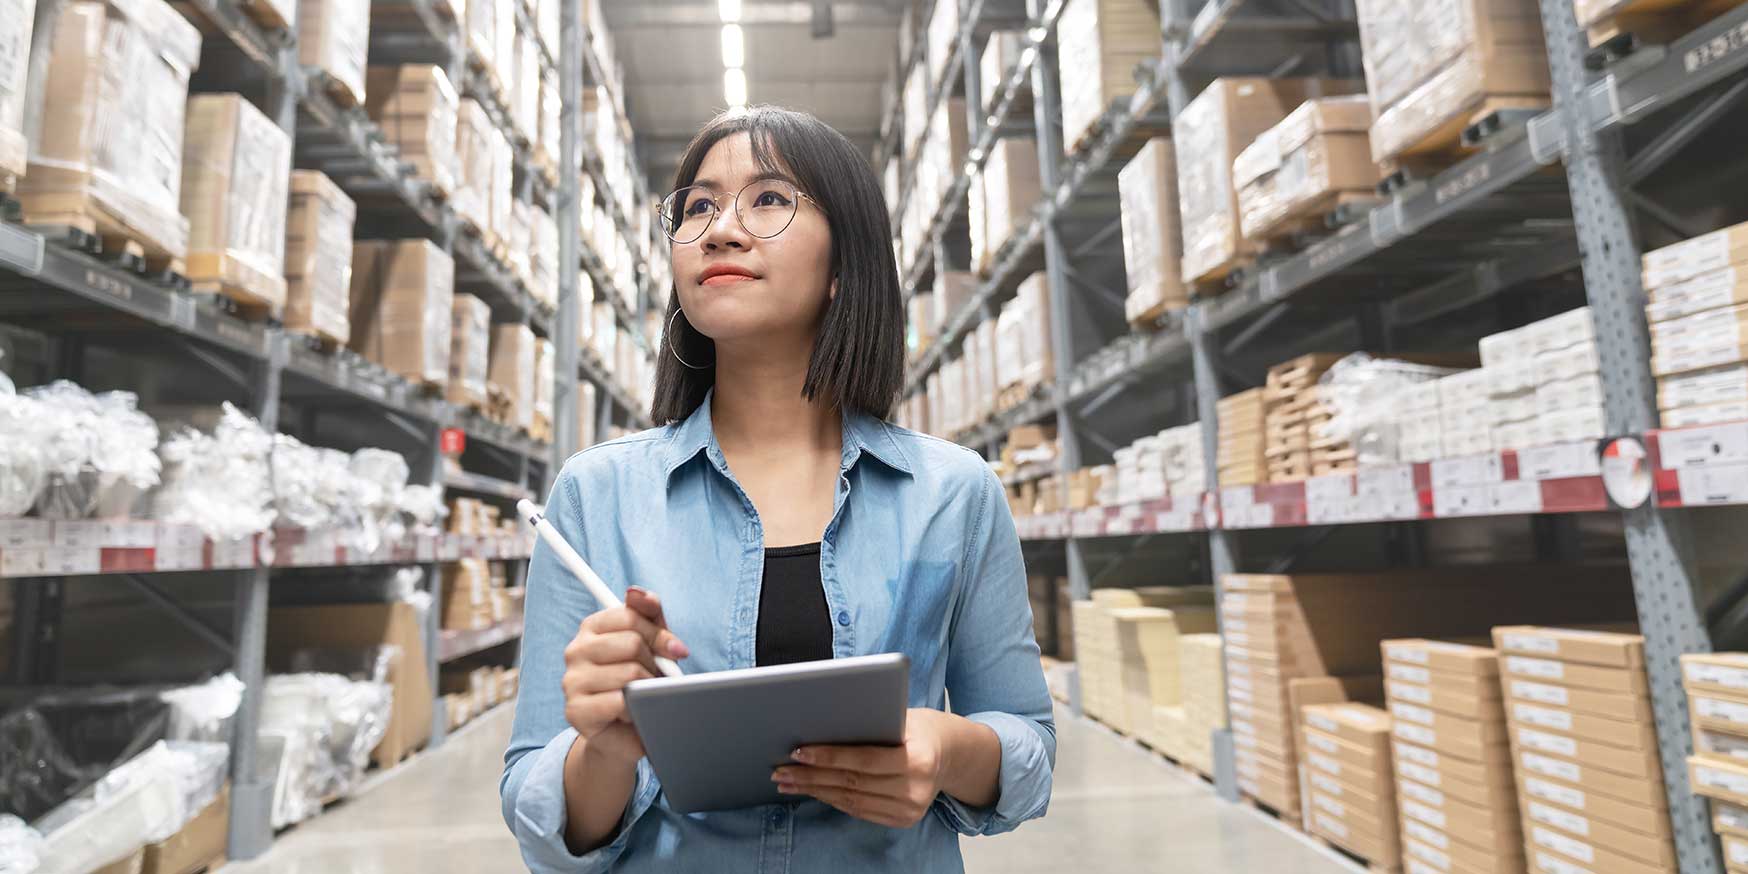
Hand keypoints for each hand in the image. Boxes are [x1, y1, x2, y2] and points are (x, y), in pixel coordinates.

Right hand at [561, 587, 688, 766]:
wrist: (624, 736)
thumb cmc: (639, 684)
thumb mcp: (651, 644)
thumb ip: (648, 614)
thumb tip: (636, 591)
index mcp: (591, 628)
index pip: (629, 615)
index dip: (659, 634)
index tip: (676, 650)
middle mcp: (575, 650)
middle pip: (631, 643)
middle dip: (655, 662)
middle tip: (657, 678)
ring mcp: (571, 681)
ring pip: (629, 673)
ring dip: (648, 688)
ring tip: (645, 696)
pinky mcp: (576, 711)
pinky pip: (620, 702)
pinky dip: (637, 709)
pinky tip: (634, 714)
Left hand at [772, 708, 953, 827]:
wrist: (950, 754)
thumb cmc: (918, 728)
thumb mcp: (901, 717)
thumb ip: (869, 724)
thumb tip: (819, 724)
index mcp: (918, 759)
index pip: (863, 760)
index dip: (828, 757)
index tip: (798, 752)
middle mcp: (915, 789)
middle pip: (852, 783)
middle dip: (811, 776)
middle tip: (780, 770)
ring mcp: (910, 809)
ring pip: (851, 801)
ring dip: (815, 791)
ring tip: (788, 782)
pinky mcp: (903, 820)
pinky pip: (859, 811)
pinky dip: (832, 800)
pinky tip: (813, 791)